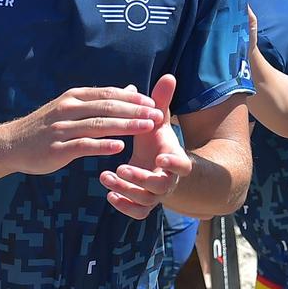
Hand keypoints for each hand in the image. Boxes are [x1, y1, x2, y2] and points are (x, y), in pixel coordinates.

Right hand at [3, 83, 162, 176]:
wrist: (11, 144)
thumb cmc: (45, 127)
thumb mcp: (70, 107)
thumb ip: (100, 100)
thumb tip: (130, 89)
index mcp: (73, 98)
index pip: (108, 94)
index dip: (132, 98)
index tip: (153, 103)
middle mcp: (68, 110)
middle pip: (107, 107)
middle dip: (135, 111)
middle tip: (157, 115)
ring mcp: (62, 129)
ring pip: (99, 125)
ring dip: (126, 126)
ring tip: (147, 128)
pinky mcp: (57, 149)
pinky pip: (84, 146)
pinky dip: (103, 145)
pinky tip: (120, 147)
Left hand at [100, 74, 190, 220]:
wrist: (159, 167)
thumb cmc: (157, 141)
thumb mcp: (158, 122)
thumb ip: (161, 102)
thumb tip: (168, 76)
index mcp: (174, 160)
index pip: (182, 166)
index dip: (174, 165)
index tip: (159, 159)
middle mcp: (168, 180)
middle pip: (160, 187)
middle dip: (140, 179)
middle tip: (120, 169)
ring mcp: (156, 194)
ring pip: (145, 201)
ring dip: (126, 190)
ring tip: (105, 177)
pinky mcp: (143, 203)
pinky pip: (138, 213)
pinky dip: (125, 206)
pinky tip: (110, 195)